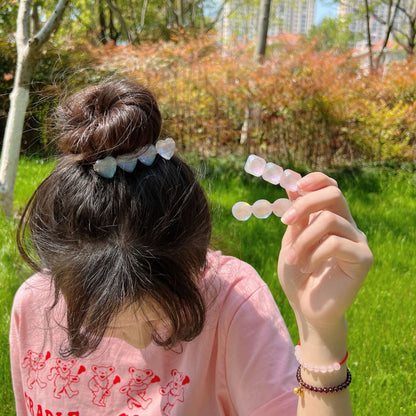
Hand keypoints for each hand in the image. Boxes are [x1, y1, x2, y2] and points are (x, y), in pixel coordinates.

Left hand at [277, 173, 372, 328]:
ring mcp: (357, 241)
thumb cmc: (297, 274)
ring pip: (329, 220)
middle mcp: (348, 226)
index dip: (315, 180)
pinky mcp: (363, 258)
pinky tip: (307, 267)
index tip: (293, 185)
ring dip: (302, 239)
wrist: (306, 307)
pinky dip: (313, 254)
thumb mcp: (291, 240)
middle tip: (285, 220)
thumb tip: (292, 184)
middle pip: (334, 194)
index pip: (331, 187)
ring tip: (292, 259)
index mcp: (331, 218)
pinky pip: (335, 243)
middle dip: (305, 203)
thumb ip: (295, 216)